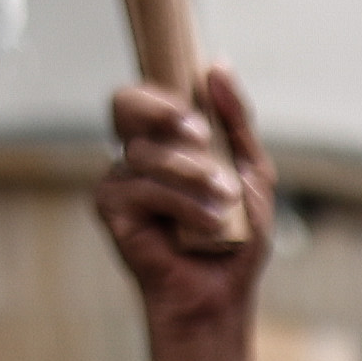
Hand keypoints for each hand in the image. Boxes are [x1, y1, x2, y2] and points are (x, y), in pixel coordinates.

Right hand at [93, 66, 278, 351]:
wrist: (221, 297)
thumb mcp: (252, 172)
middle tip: (201, 136)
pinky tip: (208, 227)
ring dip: (194, 175)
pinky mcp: (109, 209)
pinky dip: (181, 204)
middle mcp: (136, 155)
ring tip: (225, 202)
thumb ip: (237, 120)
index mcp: (166, 141)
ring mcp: (119, 180)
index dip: (163, 92)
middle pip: (125, 104)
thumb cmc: (237, 239)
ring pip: (146, 152)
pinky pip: (140, 186)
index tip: (199, 112)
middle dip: (165, 113)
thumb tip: (218, 64)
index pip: (147, 94)